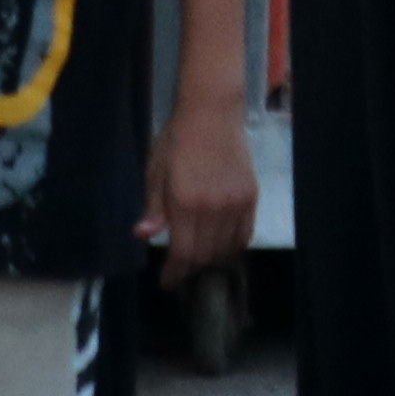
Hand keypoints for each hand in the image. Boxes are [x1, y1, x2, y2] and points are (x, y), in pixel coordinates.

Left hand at [145, 103, 258, 287]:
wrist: (212, 114)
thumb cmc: (176, 140)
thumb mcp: (155, 171)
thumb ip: (153, 206)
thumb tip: (143, 235)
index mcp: (185, 202)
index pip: (183, 253)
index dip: (175, 273)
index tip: (167, 282)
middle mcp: (213, 208)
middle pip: (205, 255)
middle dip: (190, 268)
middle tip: (180, 269)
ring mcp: (236, 203)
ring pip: (226, 248)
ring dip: (211, 259)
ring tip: (200, 259)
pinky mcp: (251, 197)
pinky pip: (245, 234)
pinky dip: (233, 246)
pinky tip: (222, 246)